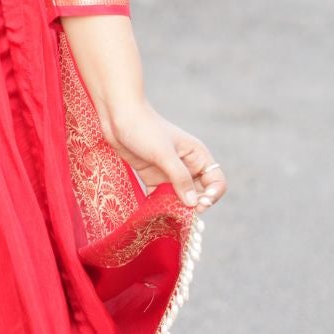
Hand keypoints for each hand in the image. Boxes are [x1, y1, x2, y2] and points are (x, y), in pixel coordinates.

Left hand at [102, 99, 226, 209]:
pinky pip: (161, 197)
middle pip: (199, 193)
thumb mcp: (164, 154)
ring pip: (180, 197)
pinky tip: (153, 214)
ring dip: (176, 208)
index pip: (216, 182)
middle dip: (193, 206)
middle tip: (181, 215)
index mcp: (197, 156)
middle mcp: (187, 166)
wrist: (117, 116)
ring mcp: (169, 172)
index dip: (212, 196)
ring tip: (167, 217)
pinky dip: (160, 206)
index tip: (199, 206)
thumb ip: (180, 178)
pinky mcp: (153, 177)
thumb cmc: (144, 129)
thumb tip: (193, 203)